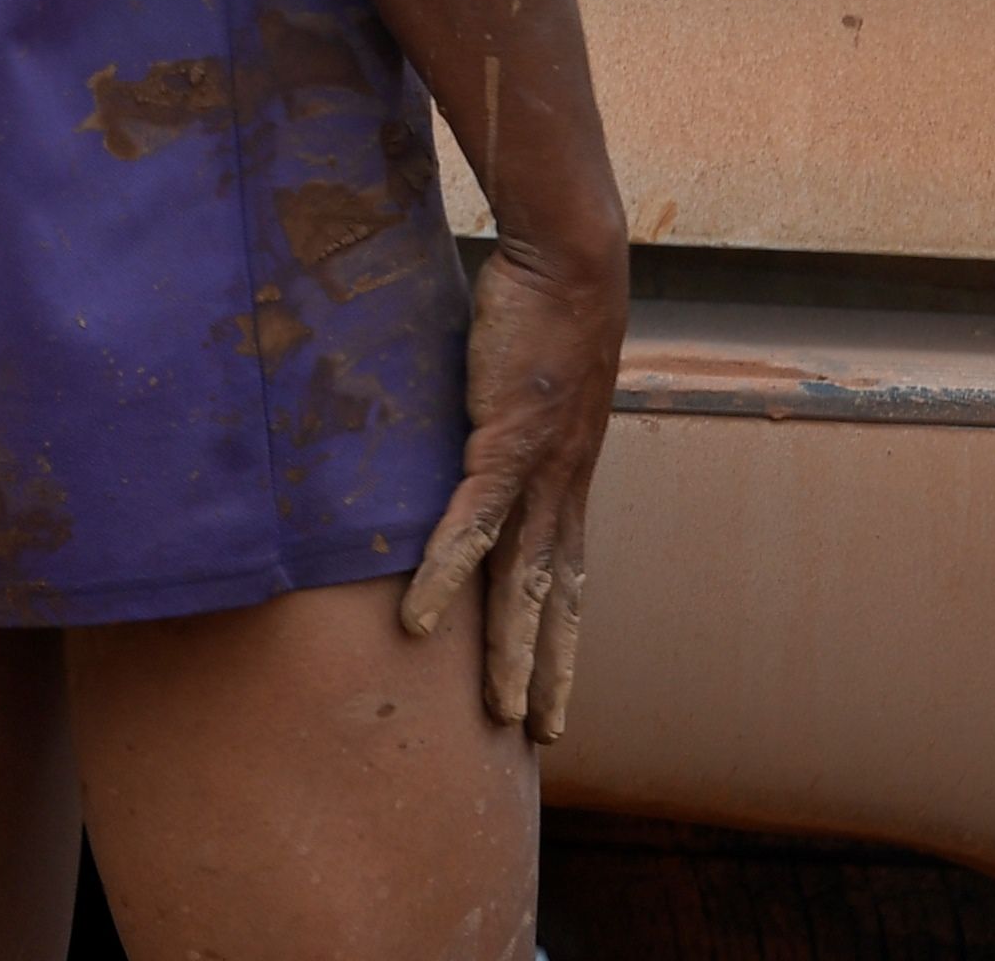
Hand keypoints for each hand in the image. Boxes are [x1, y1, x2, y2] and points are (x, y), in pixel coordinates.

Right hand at [396, 224, 624, 738]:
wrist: (571, 261)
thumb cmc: (541, 304)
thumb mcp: (522, 376)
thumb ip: (497, 410)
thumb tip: (469, 414)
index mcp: (567, 474)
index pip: (567, 572)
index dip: (562, 633)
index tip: (556, 683)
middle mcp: (563, 486)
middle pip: (555, 598)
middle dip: (551, 670)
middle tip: (541, 733)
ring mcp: (538, 472)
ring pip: (523, 584)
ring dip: (512, 652)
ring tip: (500, 712)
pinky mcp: (505, 446)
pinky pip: (471, 527)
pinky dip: (446, 577)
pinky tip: (422, 622)